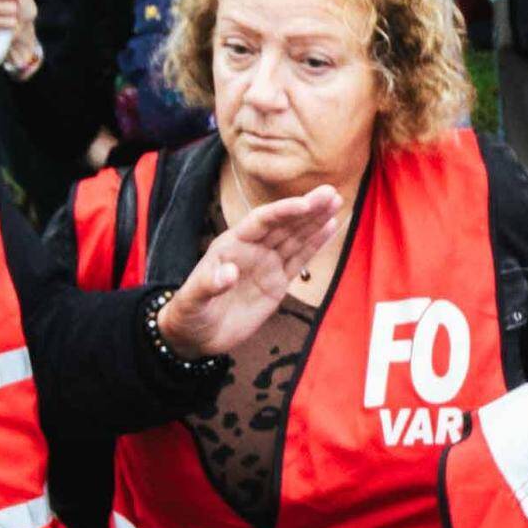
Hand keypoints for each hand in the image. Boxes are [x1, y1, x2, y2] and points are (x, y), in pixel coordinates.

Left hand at [157, 185, 344, 354]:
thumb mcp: (192, 300)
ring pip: (296, 238)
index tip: (306, 204)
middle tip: (331, 193)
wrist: (197, 335)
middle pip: (284, 224)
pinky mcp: (277, 283)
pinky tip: (331, 227)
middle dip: (307, 209)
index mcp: (232, 245)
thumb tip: (228, 272)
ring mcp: (267, 265)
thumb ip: (208, 284)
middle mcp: (252, 249)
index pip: (262, 221)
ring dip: (316, 220)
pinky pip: (300, 259)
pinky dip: (316, 244)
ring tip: (337, 201)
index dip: (284, 211)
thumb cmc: (189, 312)